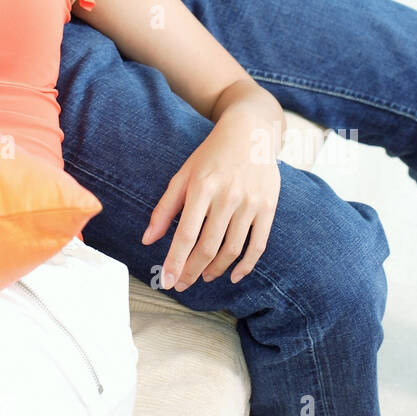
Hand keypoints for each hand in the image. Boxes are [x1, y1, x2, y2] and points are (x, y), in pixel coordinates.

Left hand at [142, 109, 280, 288]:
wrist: (250, 132)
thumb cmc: (211, 155)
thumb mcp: (183, 175)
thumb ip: (165, 208)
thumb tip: (147, 240)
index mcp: (202, 187)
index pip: (186, 234)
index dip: (176, 261)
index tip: (168, 280)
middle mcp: (227, 196)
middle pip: (208, 247)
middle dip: (192, 271)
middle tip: (182, 284)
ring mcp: (250, 203)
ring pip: (232, 250)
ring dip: (215, 270)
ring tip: (203, 276)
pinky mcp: (268, 207)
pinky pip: (258, 245)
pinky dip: (246, 266)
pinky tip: (233, 275)